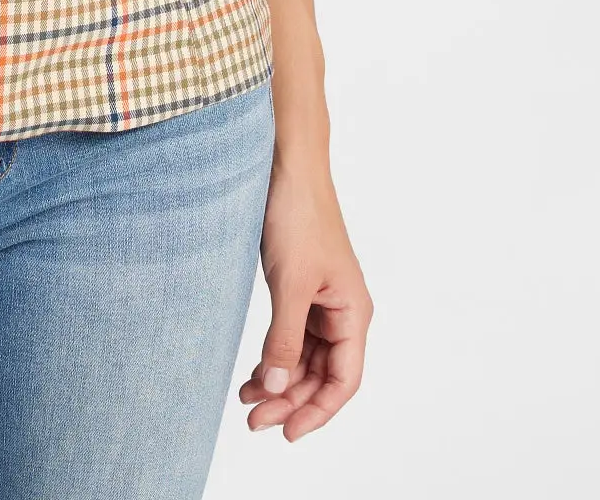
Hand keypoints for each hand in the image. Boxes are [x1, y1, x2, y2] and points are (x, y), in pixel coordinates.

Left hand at [238, 155, 371, 440]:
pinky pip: (293, 336)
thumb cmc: (298, 215)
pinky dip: (275, 356)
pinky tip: (253, 372)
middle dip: (291, 401)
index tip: (287, 434)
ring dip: (280, 382)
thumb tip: (277, 390)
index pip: (344, 381)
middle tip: (253, 421)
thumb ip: (285, 340)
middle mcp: (343, 311)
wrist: (286, 165)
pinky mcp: (301, 288)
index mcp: (353, 312)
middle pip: (323, 375)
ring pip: (306, 359)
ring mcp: (322, 300)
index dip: (318, 412)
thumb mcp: (290, 284)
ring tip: (246, 401)